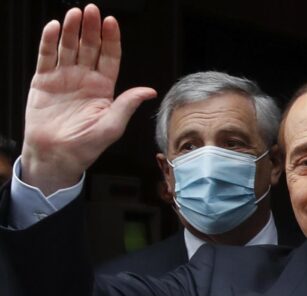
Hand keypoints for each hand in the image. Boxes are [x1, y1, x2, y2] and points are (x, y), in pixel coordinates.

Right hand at [21, 4, 156, 194]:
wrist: (56, 155)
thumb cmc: (86, 146)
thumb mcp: (112, 125)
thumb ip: (127, 104)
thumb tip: (149, 91)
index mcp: (103, 88)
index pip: (109, 58)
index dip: (111, 40)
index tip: (112, 23)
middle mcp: (84, 79)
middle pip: (90, 47)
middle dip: (91, 29)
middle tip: (92, 11)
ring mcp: (64, 78)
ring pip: (69, 47)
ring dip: (71, 30)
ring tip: (74, 15)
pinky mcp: (44, 81)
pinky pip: (47, 57)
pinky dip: (49, 42)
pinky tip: (53, 28)